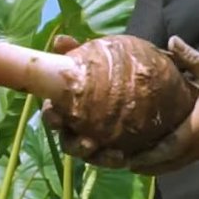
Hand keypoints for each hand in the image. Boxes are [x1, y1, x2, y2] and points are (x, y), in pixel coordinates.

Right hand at [41, 34, 125, 167]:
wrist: (147, 89)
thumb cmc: (112, 73)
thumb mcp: (100, 59)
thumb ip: (81, 51)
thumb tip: (59, 39)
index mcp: (68, 105)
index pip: (53, 113)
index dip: (51, 116)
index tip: (57, 116)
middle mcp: (77, 126)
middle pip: (68, 140)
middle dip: (74, 144)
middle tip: (87, 141)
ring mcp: (94, 142)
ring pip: (88, 154)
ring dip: (96, 156)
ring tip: (111, 153)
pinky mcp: (111, 150)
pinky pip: (108, 159)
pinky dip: (113, 158)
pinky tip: (124, 156)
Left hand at [128, 36, 198, 174]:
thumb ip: (191, 58)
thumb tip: (171, 40)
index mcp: (195, 130)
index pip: (163, 151)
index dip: (144, 157)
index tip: (126, 161)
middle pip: (170, 164)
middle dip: (150, 165)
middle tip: (130, 164)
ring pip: (185, 162)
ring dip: (167, 162)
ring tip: (149, 156)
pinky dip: (185, 156)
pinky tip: (181, 147)